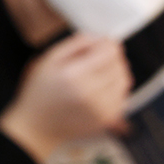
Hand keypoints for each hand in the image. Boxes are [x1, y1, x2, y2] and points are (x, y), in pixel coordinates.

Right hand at [0, 33, 132, 163]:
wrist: (38, 126)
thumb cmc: (40, 92)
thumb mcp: (49, 59)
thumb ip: (76, 43)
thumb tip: (101, 37)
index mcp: (74, 75)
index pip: (110, 51)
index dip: (107, 43)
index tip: (100, 43)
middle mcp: (90, 93)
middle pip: (120, 64)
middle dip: (111, 57)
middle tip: (95, 60)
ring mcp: (101, 108)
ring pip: (125, 79)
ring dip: (115, 72)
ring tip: (97, 75)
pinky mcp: (108, 119)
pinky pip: (123, 95)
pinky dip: (115, 88)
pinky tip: (99, 90)